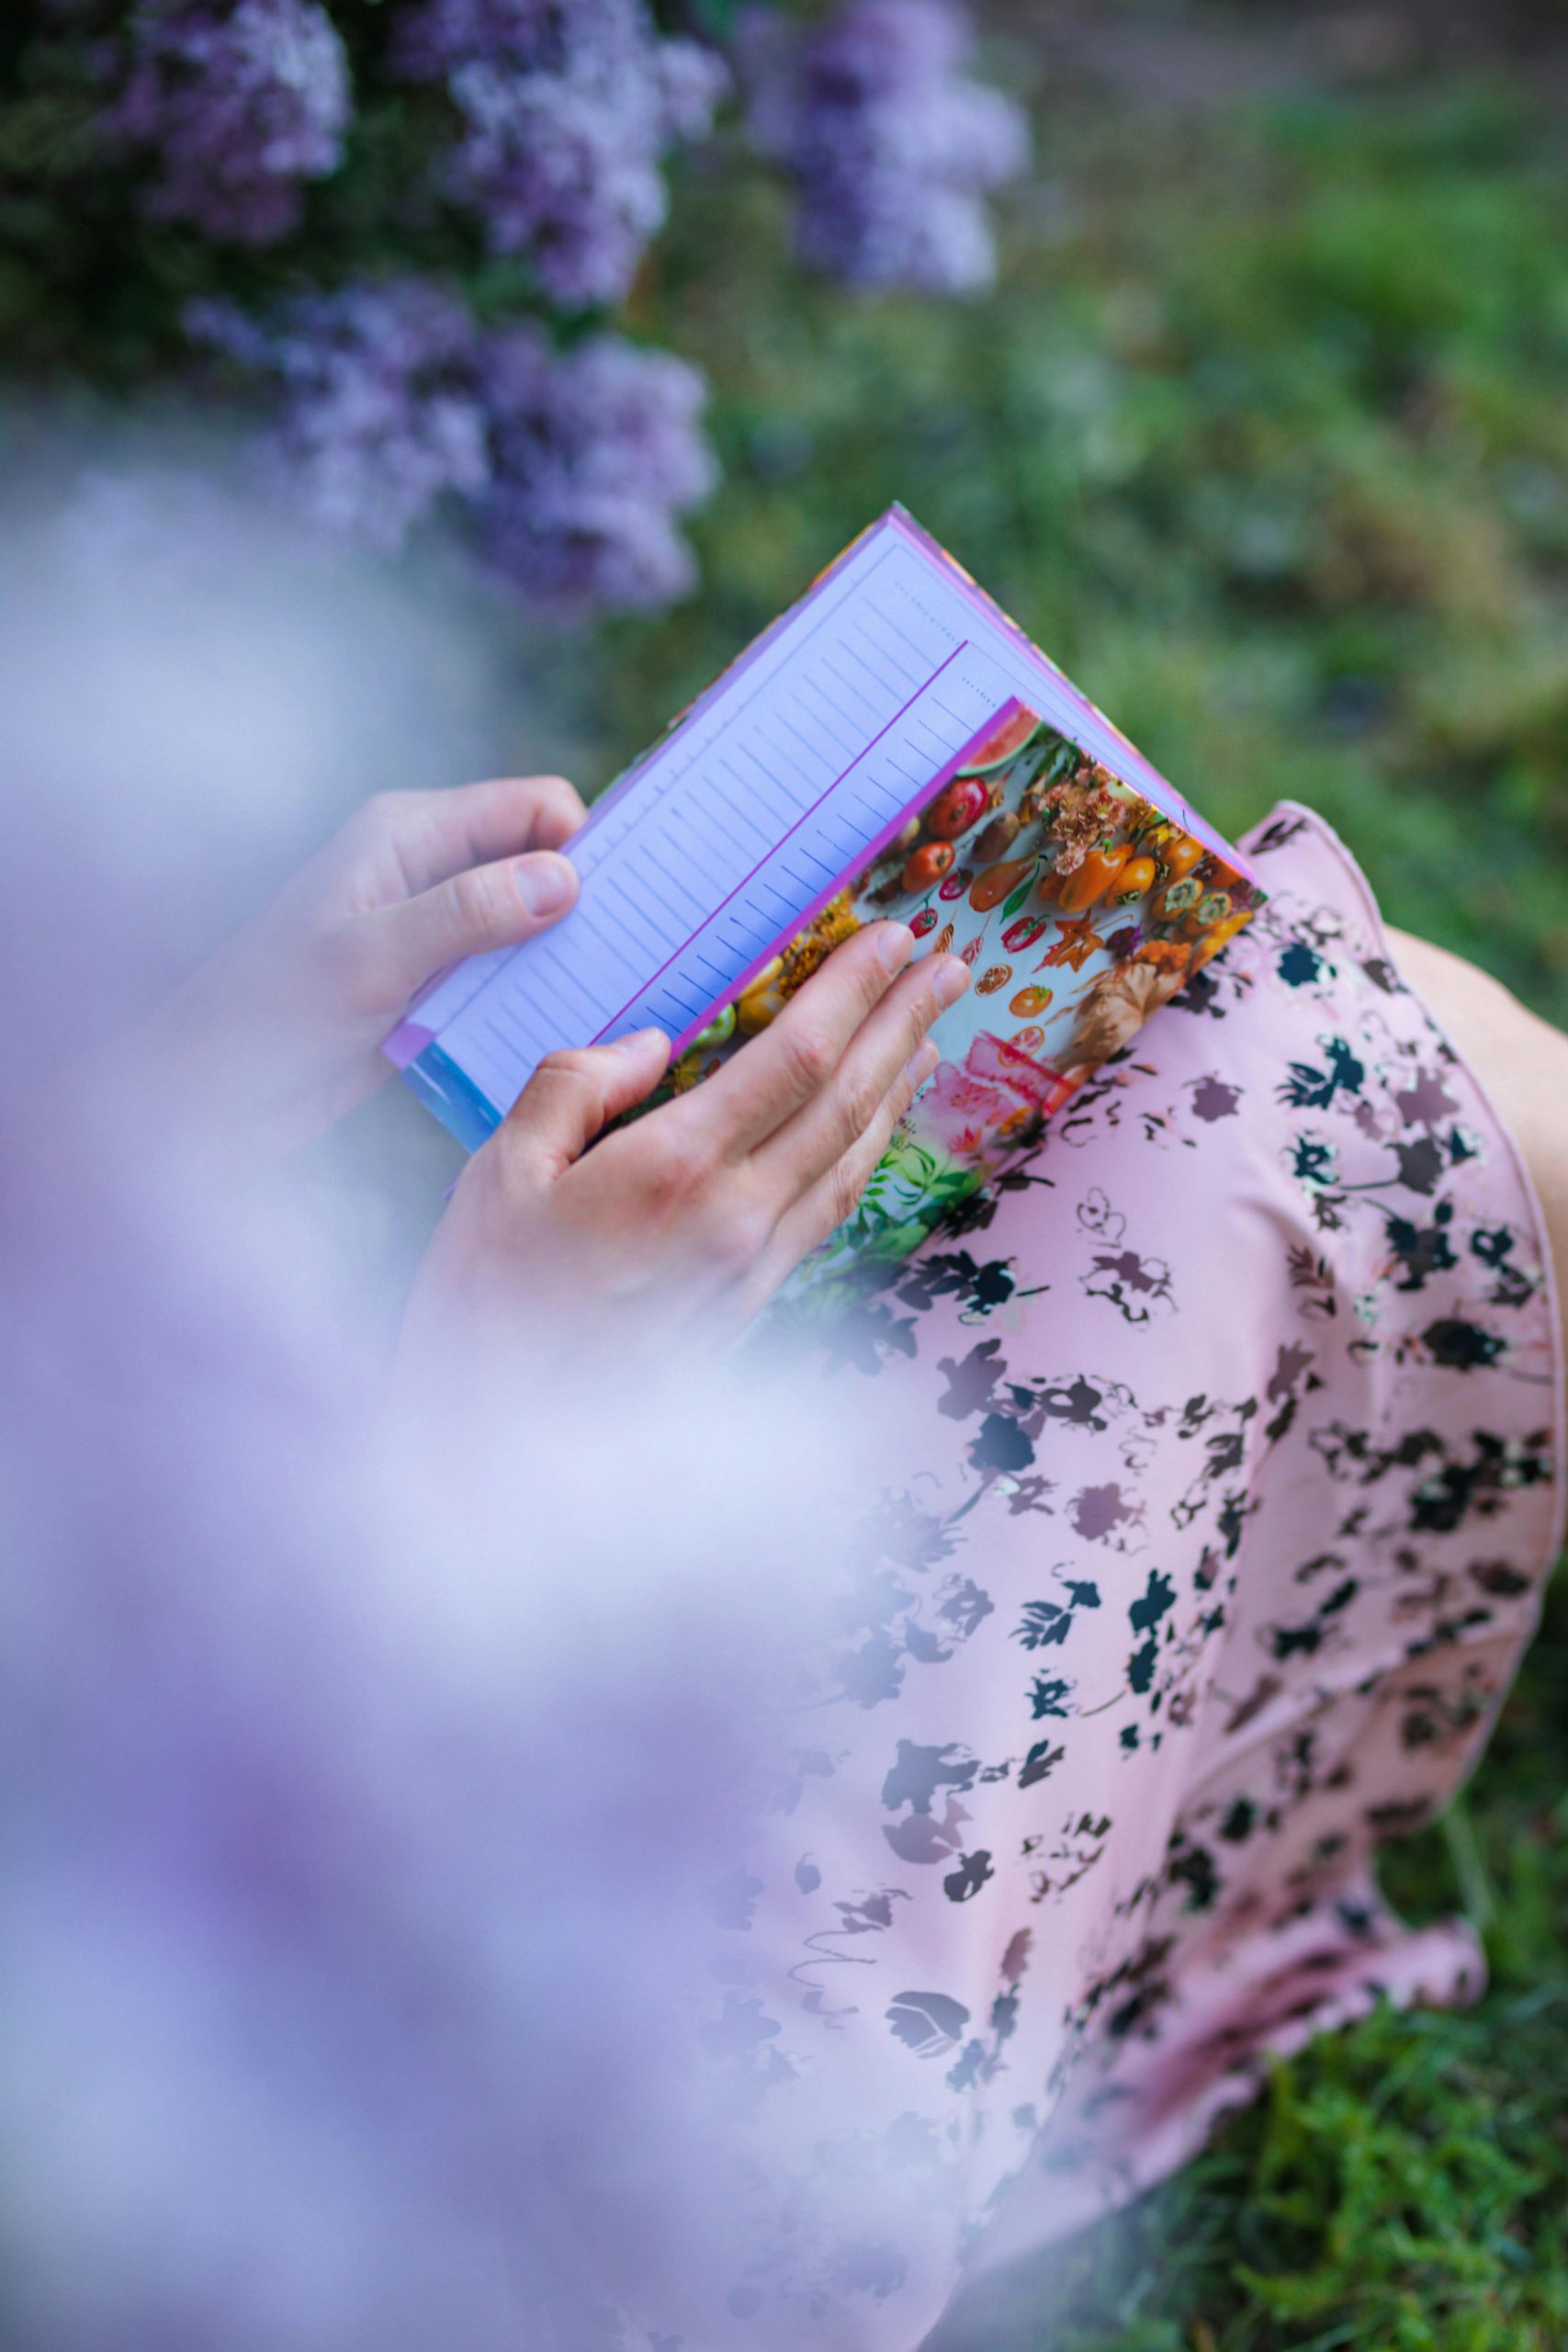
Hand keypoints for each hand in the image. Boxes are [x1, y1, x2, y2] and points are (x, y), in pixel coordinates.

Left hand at [145, 775, 586, 1154]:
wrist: (216, 1092)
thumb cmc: (269, 1013)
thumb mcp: (370, 958)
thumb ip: (465, 914)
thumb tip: (564, 879)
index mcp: (407, 833)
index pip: (530, 808)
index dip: (582, 842)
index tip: (627, 899)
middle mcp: (428, 870)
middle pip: (539, 862)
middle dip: (585, 899)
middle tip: (635, 950)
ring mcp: (435, 930)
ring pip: (531, 923)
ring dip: (565, 952)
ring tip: (612, 990)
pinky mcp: (437, 985)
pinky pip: (507, 976)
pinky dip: (536, 992)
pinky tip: (566, 1021)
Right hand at [395, 920, 970, 1379]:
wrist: (494, 1445)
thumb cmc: (481, 1304)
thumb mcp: (498, 1173)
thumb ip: (576, 1088)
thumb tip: (653, 1043)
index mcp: (674, 1169)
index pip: (796, 1058)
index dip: (854, 991)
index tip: (894, 939)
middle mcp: (735, 1219)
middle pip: (847, 1102)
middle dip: (903, 1024)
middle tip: (948, 966)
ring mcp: (750, 1268)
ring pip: (850, 1160)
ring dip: (897, 1088)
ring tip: (930, 1033)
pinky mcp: (746, 1305)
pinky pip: (826, 1212)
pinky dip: (861, 1155)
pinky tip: (870, 1130)